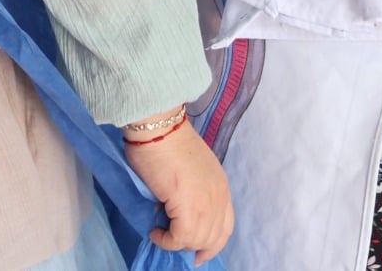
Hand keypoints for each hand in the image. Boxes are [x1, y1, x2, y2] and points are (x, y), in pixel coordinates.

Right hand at [125, 122, 233, 264]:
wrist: (159, 128)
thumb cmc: (166, 141)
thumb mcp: (190, 170)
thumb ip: (191, 191)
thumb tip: (175, 209)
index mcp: (221, 187)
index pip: (225, 227)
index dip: (212, 244)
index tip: (199, 254)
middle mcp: (219, 198)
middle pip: (212, 238)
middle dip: (193, 246)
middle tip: (172, 244)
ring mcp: (207, 204)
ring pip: (197, 241)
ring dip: (176, 242)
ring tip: (160, 232)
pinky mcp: (189, 209)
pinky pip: (180, 238)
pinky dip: (166, 241)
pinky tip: (155, 232)